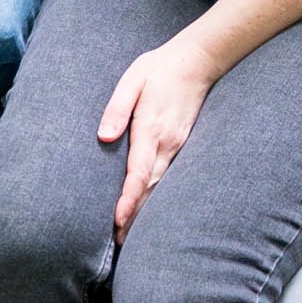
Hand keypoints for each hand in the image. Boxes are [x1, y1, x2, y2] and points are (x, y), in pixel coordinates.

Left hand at [97, 34, 218, 243]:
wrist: (197, 61)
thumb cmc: (158, 68)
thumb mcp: (132, 80)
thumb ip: (117, 108)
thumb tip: (104, 136)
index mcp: (152, 130)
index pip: (139, 173)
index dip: (128, 199)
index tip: (118, 220)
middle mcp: (167, 144)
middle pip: (150, 189)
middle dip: (135, 216)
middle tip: (118, 242)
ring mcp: (177, 146)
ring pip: (160, 187)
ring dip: (145, 210)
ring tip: (129, 234)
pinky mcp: (180, 145)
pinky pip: (167, 177)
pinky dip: (156, 196)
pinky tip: (147, 207)